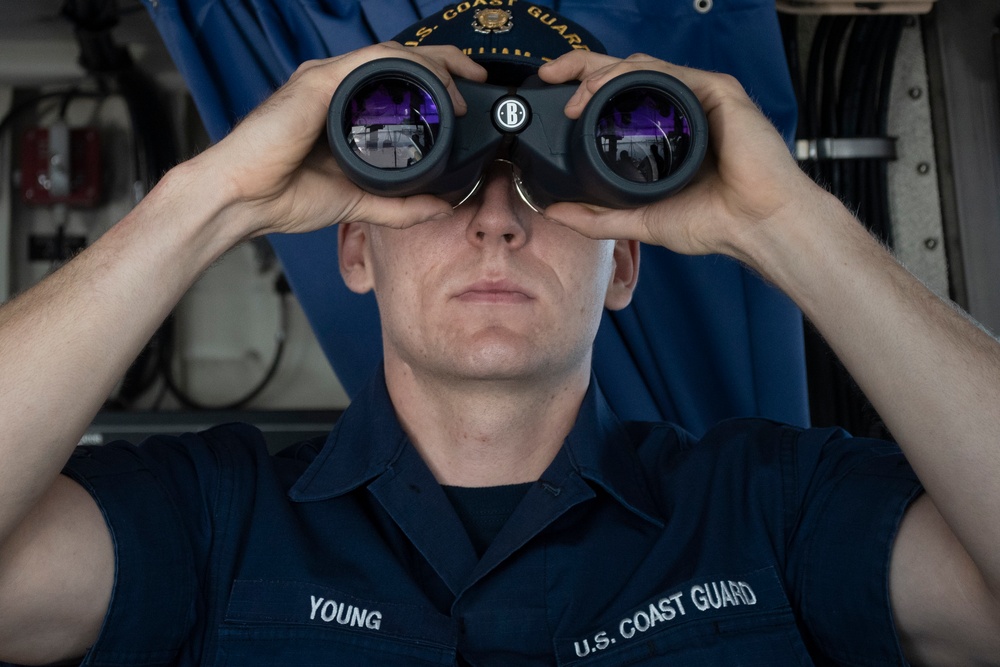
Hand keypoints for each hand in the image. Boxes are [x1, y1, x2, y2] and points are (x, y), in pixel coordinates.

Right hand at [193, 42, 486, 237]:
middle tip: (477, 79)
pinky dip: (407, 68)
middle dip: (446, 63)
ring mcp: (327, 80)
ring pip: (392, 55)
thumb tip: (440, 207)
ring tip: (461, 86)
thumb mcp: (357, 202)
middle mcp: (336, 88)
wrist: (241, 200)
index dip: (437, 82)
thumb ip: (399, 206)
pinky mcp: (318, 82)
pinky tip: (431, 85)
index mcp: (343, 109)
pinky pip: (371, 62)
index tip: (465, 99)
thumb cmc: (284, 196)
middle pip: (400, 60)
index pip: (397, 82)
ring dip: (433, 65)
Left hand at [537, 52, 823, 265]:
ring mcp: (698, 98)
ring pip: (641, 67)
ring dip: (601, 74)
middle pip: (624, 73)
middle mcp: (679, 110)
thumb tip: (554, 211)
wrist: (756, 226)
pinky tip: (607, 92)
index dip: (584, 92)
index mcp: (664, 134)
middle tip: (551, 74)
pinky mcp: (716, 91)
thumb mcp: (641, 220)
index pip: (618, 100)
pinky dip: (632, 76)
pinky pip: (667, 72)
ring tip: (576, 97)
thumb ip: (596, 218)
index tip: (555, 99)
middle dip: (581, 66)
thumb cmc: (714, 223)